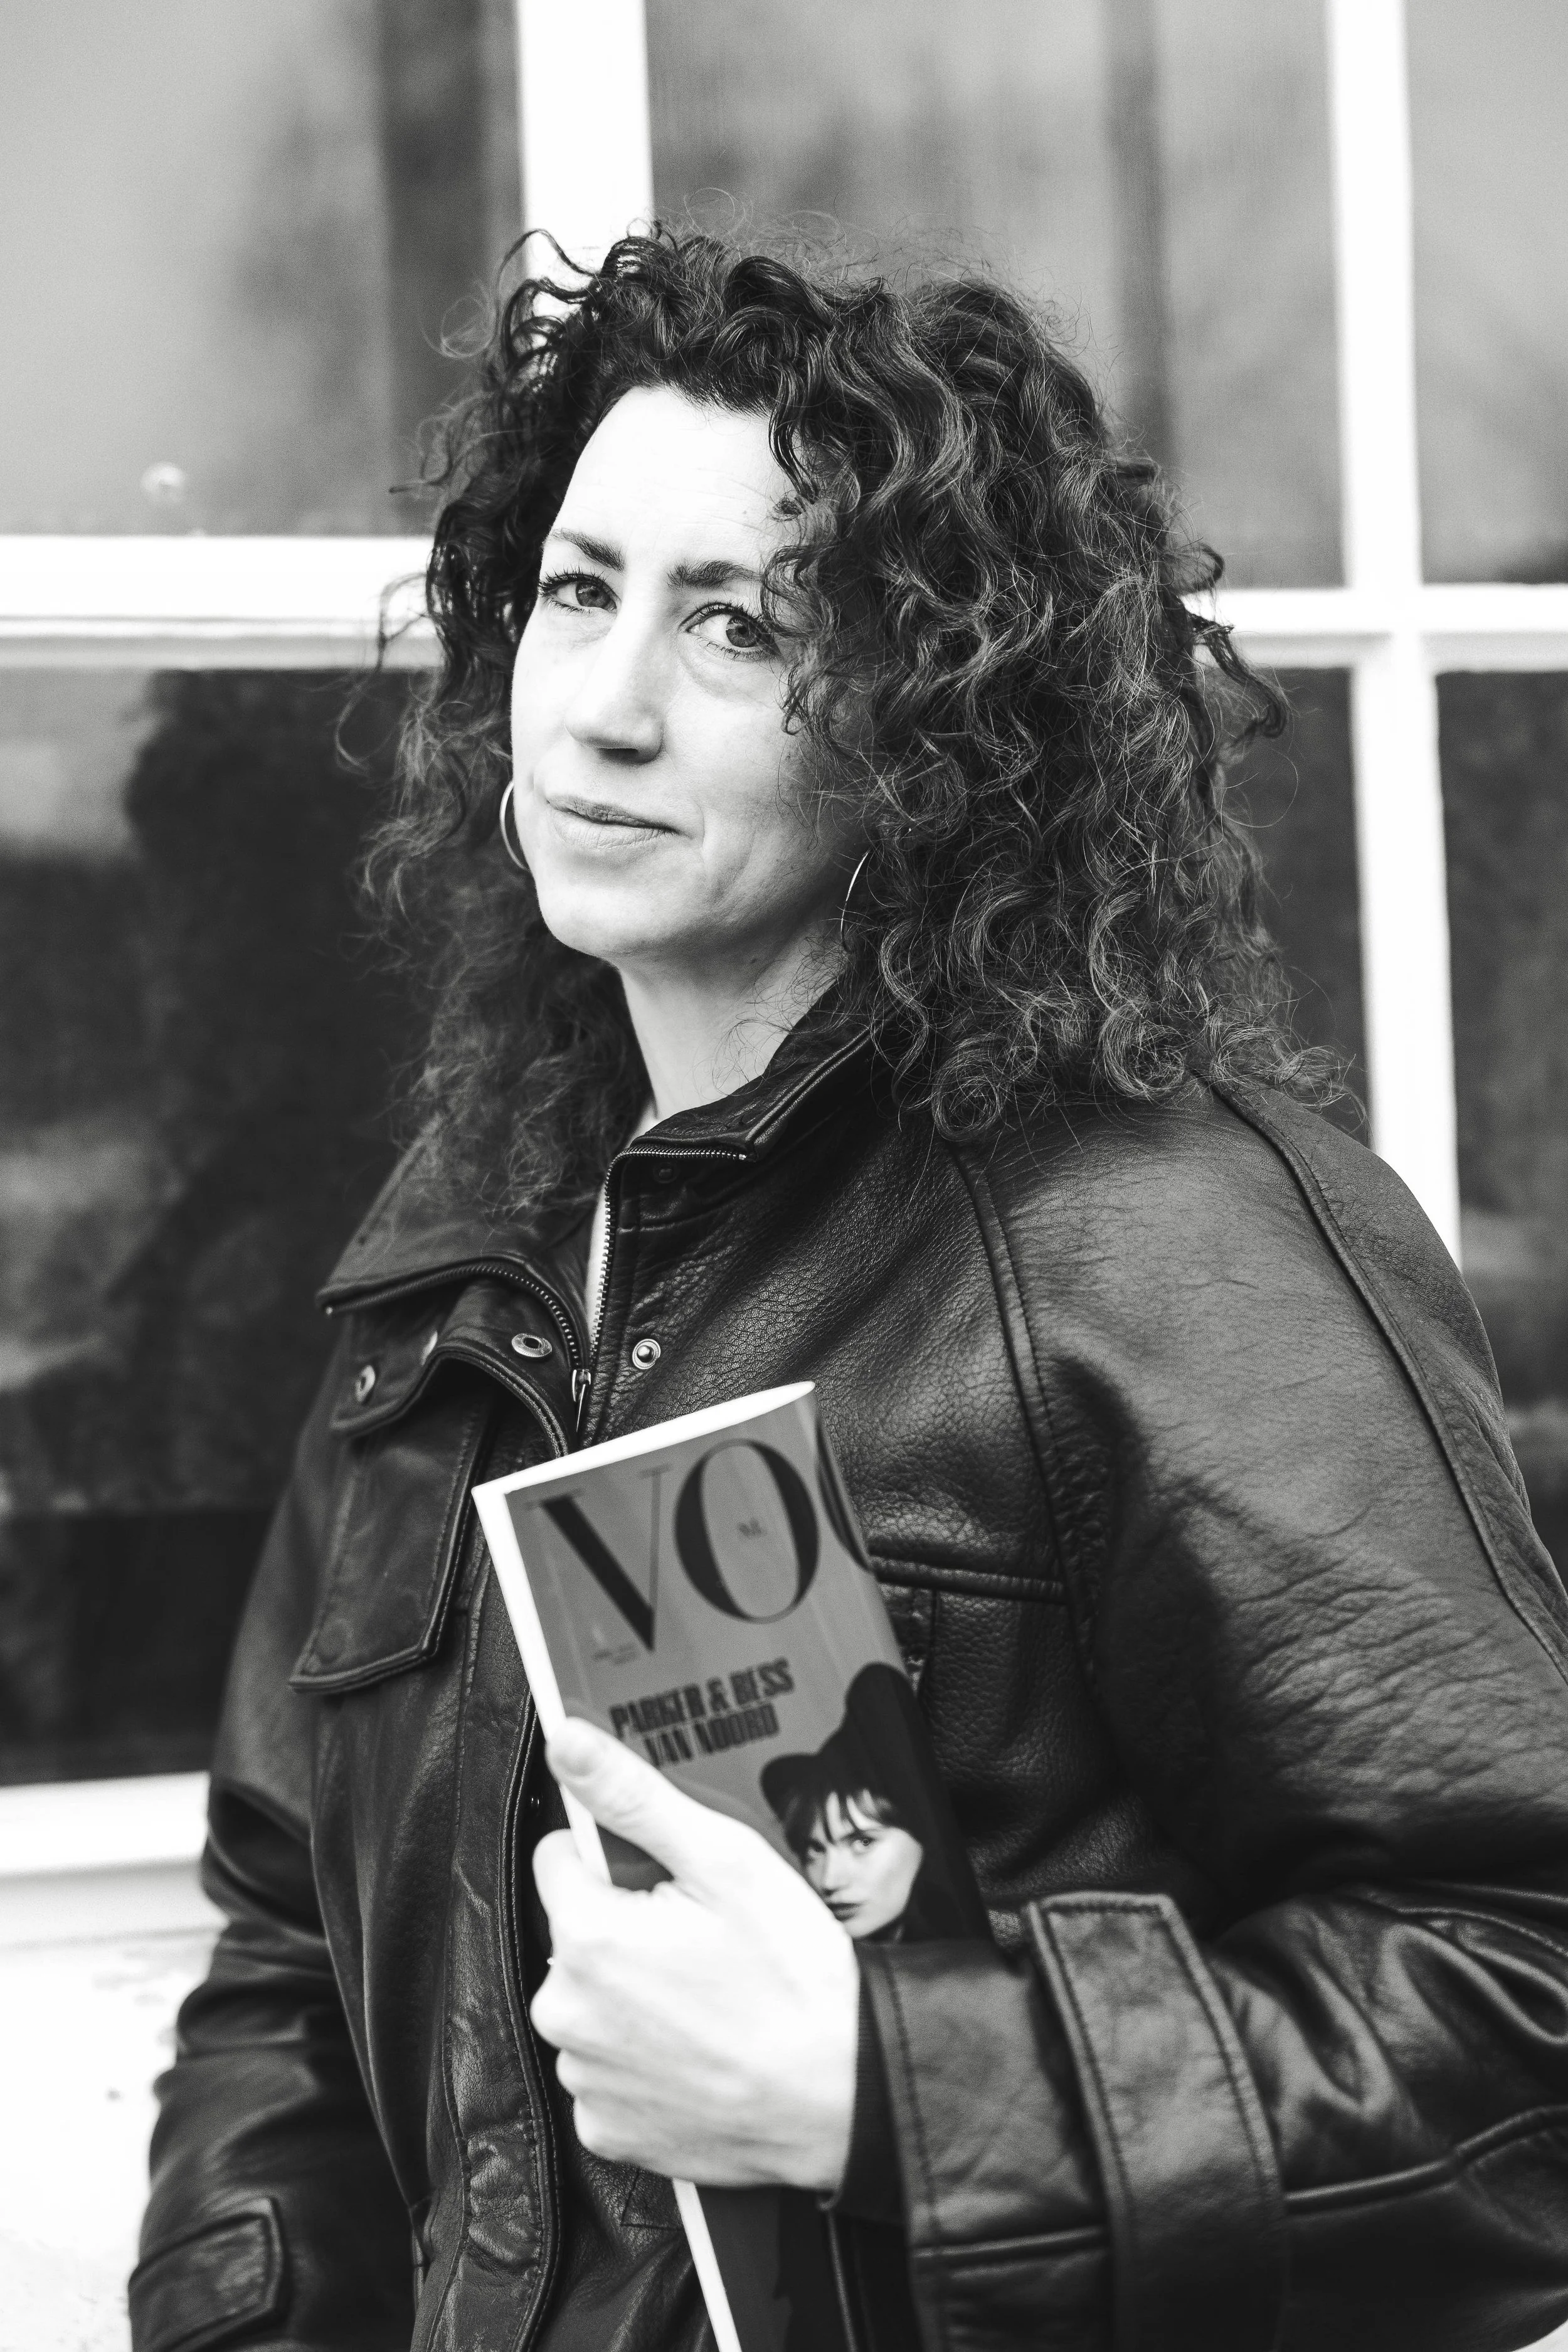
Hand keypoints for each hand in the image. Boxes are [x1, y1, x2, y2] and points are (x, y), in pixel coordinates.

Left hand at [530, 1718, 858, 2192]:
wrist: (847, 2096)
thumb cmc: (795, 1978)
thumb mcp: (725, 1861)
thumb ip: (634, 1796)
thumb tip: (568, 1742)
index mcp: (586, 1938)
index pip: (560, 1859)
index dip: (617, 1860)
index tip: (670, 1882)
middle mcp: (566, 2013)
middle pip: (576, 1935)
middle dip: (626, 1927)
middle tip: (703, 1942)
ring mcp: (586, 2078)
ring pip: (591, 2003)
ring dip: (633, 1996)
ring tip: (709, 2001)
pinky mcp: (608, 2130)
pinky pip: (606, 2073)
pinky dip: (642, 2061)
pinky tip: (697, 2053)